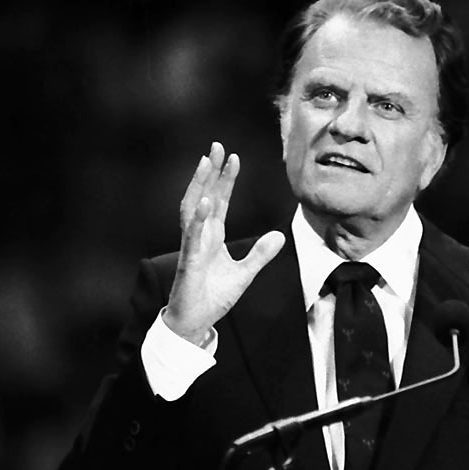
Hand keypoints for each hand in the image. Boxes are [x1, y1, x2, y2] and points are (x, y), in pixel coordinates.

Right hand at [164, 142, 284, 343]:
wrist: (195, 323)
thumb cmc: (213, 297)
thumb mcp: (245, 274)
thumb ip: (261, 254)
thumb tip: (280, 235)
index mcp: (212, 236)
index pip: (220, 201)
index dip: (226, 179)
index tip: (234, 157)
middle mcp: (200, 236)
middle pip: (204, 196)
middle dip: (211, 172)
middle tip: (217, 146)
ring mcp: (192, 247)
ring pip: (192, 209)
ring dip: (199, 185)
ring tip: (206, 163)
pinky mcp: (188, 262)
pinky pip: (192, 236)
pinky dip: (198, 218)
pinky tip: (205, 201)